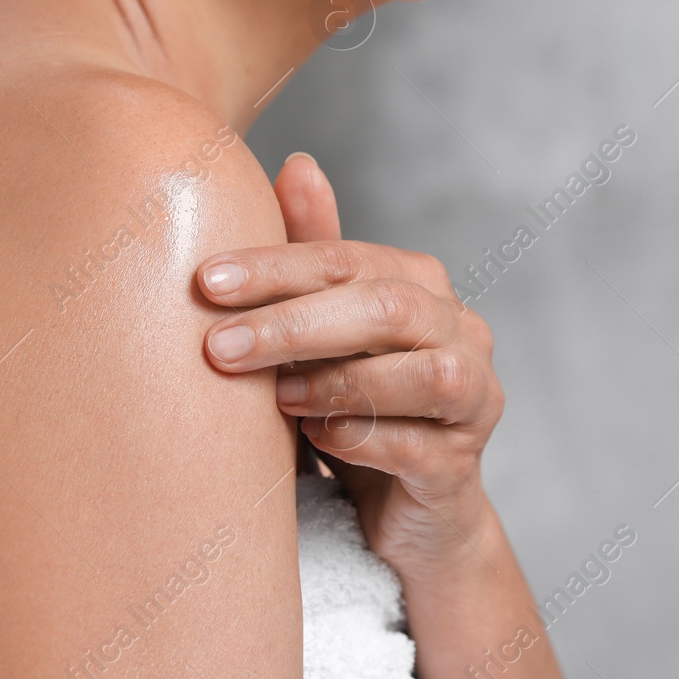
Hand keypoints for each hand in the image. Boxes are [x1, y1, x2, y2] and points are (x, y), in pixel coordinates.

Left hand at [196, 153, 503, 579]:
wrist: (404, 515)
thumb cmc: (355, 407)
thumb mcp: (326, 333)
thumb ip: (314, 255)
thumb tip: (298, 163)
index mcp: (423, 287)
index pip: (350, 261)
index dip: (278, 266)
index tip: (205, 282)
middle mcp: (463, 332)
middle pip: (386, 308)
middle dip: (295, 323)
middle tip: (217, 347)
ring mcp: (473, 400)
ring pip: (422, 374)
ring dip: (336, 382)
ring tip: (273, 398)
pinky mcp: (462, 466)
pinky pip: (417, 446)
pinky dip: (359, 438)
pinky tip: (314, 440)